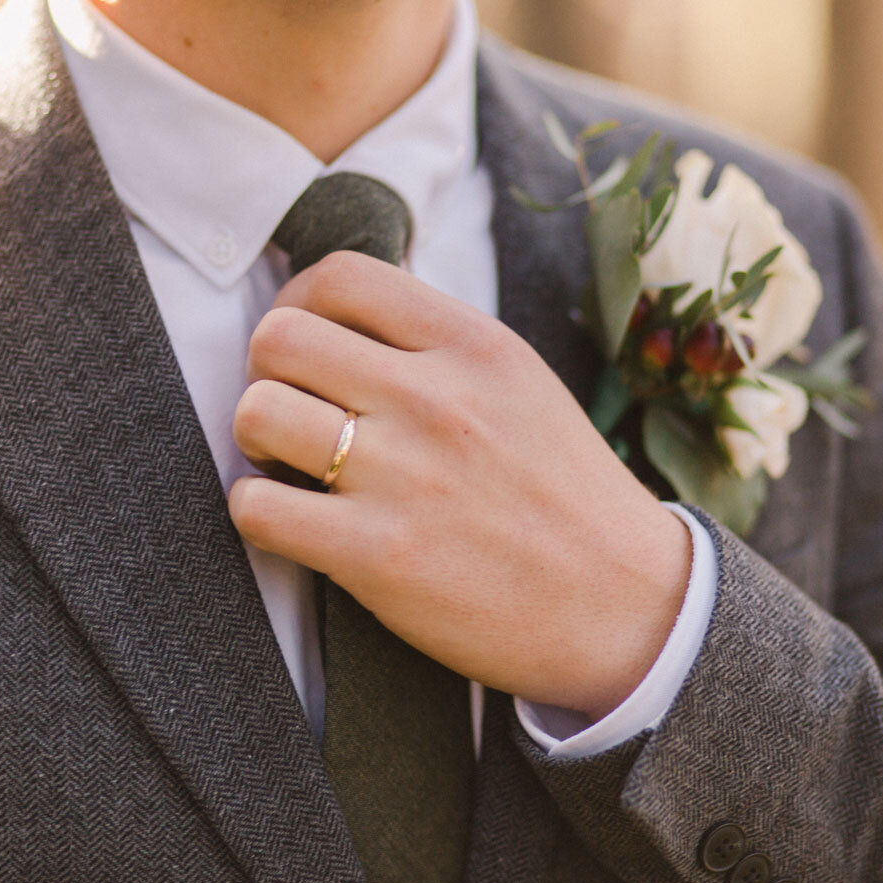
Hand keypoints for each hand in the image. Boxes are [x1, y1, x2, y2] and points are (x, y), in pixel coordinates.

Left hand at [228, 252, 691, 720]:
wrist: (627, 608)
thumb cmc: (566, 496)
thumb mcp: (521, 385)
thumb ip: (439, 347)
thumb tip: (343, 317)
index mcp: (474, 345)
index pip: (341, 274)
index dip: (299, 303)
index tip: (306, 346)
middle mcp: (434, 398)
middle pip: (279, 336)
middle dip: (266, 371)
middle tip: (292, 409)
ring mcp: (403, 476)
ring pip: (255, 412)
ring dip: (257, 440)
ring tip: (291, 465)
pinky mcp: (375, 555)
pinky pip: (257, 508)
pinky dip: (259, 513)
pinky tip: (296, 523)